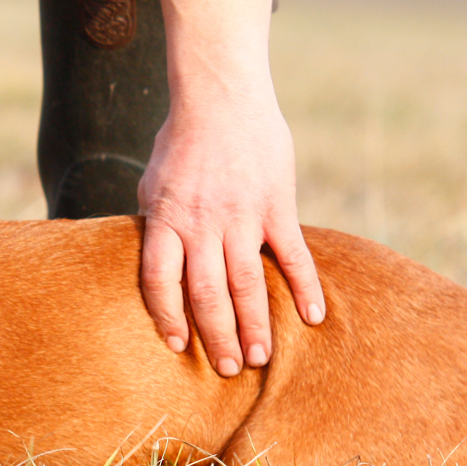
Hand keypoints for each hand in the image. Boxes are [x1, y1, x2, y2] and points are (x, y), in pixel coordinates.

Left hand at [139, 0, 324, 376]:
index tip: (180, 346)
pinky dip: (305, 287)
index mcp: (166, 219)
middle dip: (217, 336)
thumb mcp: (152, 182)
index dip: (168, 316)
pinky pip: (292, 255)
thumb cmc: (180, 141)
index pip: (160, 281)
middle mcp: (201, 224)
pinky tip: (314, 317)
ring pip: (247, 284)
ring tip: (262, 358)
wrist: (220, 95)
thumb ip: (157, 224)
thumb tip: (156, 264)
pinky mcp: (276, 205)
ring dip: (256, 325)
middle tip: (229, 370)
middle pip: (205, 293)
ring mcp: (241, 216)